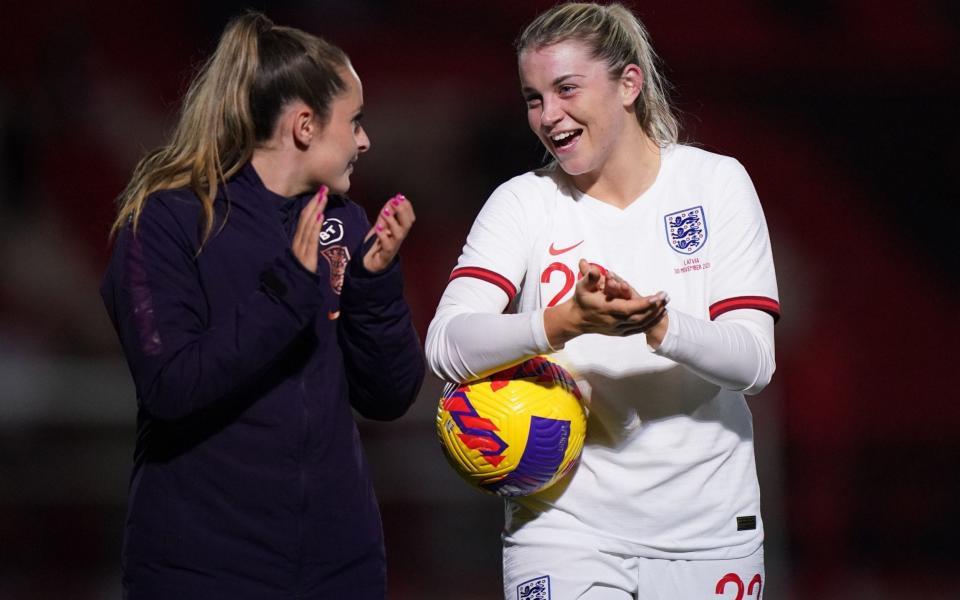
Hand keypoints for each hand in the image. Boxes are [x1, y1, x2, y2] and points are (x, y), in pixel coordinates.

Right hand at [291, 185, 328, 272]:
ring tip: (323, 197)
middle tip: (323, 188)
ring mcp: (300, 250)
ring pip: (308, 226)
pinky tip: (320, 216)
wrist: (293, 293)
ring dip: (316, 209)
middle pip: (305, 219)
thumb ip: (308, 246)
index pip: (304, 220)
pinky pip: (311, 240)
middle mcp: (297, 243)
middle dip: (315, 203)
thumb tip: (316, 230)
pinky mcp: (306, 258)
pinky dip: (315, 227)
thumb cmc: (300, 276)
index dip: (311, 206)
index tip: (320, 194)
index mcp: (297, 242)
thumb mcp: (304, 258)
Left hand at [363, 194, 414, 272]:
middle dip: (403, 211)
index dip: (407, 207)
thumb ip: (388, 212)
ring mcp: (393, 246)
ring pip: (399, 234)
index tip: (400, 197)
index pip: (409, 217)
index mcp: (400, 230)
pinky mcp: (386, 254)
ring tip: (385, 212)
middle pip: (407, 224)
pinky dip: (383, 236)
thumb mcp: (382, 224)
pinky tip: (379, 228)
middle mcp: (399, 237)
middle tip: (396, 202)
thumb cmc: (379, 244)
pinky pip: (387, 245)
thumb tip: (394, 199)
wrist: (372, 263)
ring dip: (393, 221)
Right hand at [544, 259, 668, 346]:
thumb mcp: (581, 286)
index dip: (644, 304)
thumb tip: (594, 268)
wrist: (576, 320)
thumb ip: (589, 277)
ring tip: (666, 304)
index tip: (657, 297)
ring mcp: (617, 329)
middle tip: (666, 297)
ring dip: (654, 315)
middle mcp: (613, 321)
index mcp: (606, 310)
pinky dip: (649, 322)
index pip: (628, 308)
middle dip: (654, 308)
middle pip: (639, 317)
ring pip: (640, 324)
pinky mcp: (620, 332)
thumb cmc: (581, 300)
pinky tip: (658, 314)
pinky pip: (638, 329)